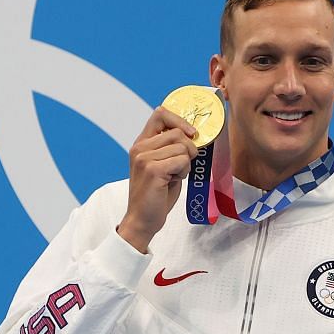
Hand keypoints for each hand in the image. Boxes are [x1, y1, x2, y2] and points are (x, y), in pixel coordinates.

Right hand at [116, 107, 197, 252]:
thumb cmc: (156, 195)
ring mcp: (144, 158)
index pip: (160, 114)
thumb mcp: (163, 166)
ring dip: (186, 163)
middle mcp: (140, 147)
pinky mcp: (153, 169)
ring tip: (173, 177)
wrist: (143, 220)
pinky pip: (182, 160)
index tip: (192, 133)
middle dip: (189, 149)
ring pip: (183, 147)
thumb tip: (193, 135)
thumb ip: (171, 148)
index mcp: (141, 144)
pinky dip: (184, 172)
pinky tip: (172, 182)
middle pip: (178, 132)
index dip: (180, 120)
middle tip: (181, 167)